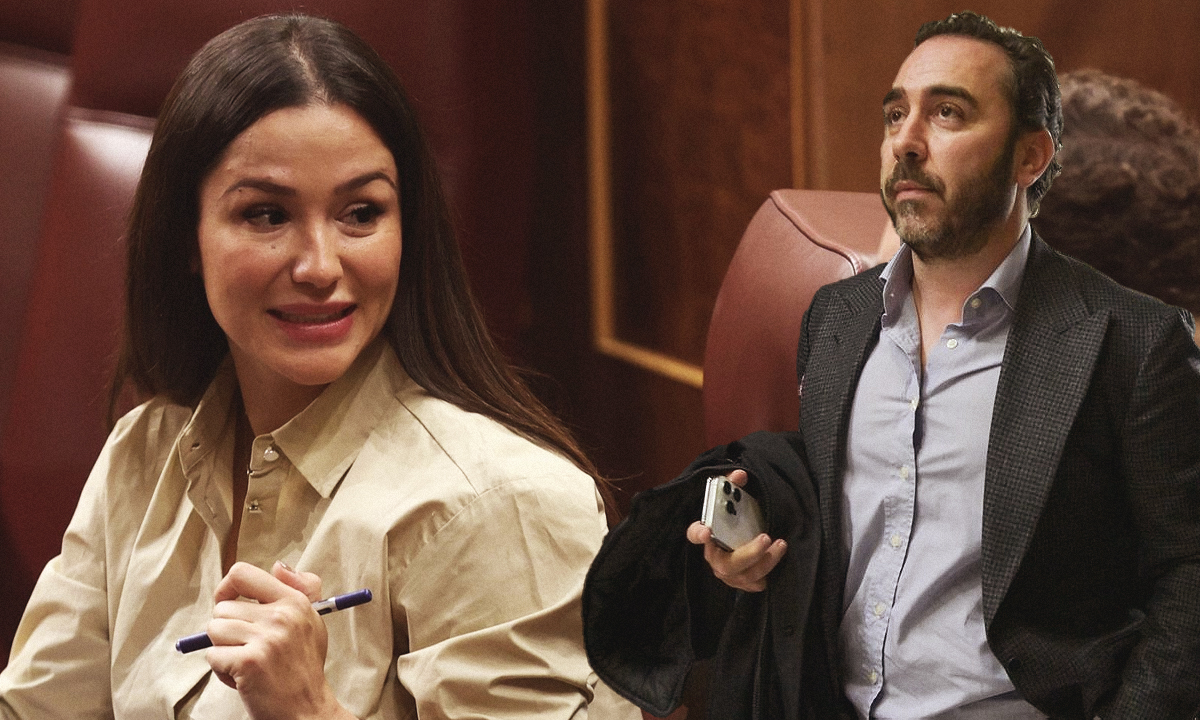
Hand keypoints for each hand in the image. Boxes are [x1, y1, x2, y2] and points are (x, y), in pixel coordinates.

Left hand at [205, 561, 354, 719]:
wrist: (307, 710)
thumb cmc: (304, 667)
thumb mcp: (312, 622)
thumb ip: (298, 589)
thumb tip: (278, 566)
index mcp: (294, 601)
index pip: (243, 573)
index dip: (226, 587)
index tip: (229, 602)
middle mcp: (281, 615)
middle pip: (222, 608)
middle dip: (227, 630)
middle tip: (248, 647)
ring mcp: (265, 638)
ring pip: (214, 630)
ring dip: (223, 649)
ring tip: (246, 661)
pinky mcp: (249, 661)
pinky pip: (213, 655)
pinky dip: (221, 669)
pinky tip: (243, 676)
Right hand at [686, 469, 786, 591]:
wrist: (744, 536)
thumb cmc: (736, 518)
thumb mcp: (734, 498)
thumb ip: (733, 484)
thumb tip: (740, 474)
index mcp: (707, 535)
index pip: (694, 534)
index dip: (698, 534)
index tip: (706, 531)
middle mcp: (715, 557)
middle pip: (726, 563)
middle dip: (748, 553)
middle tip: (765, 537)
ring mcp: (728, 573)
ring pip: (744, 575)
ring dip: (765, 562)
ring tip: (780, 545)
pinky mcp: (742, 582)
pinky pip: (754, 583)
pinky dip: (766, 574)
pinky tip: (776, 559)